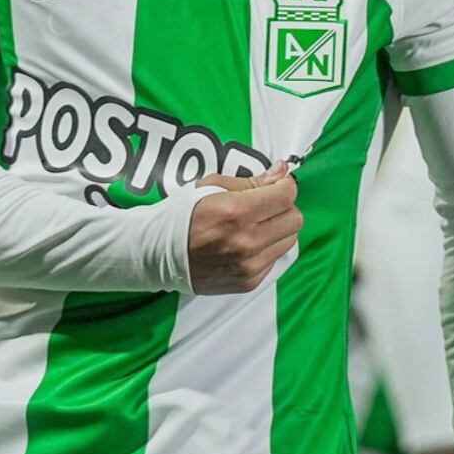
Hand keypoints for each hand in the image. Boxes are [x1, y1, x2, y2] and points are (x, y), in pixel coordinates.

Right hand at [188, 160, 301, 293]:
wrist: (158, 254)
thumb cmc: (182, 216)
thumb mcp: (211, 186)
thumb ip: (252, 181)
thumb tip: (282, 170)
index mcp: (237, 212)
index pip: (286, 196)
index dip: (284, 185)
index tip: (276, 185)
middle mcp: (247, 242)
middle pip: (294, 219)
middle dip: (283, 208)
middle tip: (264, 205)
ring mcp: (249, 266)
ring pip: (288, 241)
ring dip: (277, 230)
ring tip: (253, 226)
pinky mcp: (248, 282)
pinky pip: (273, 260)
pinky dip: (265, 250)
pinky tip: (244, 244)